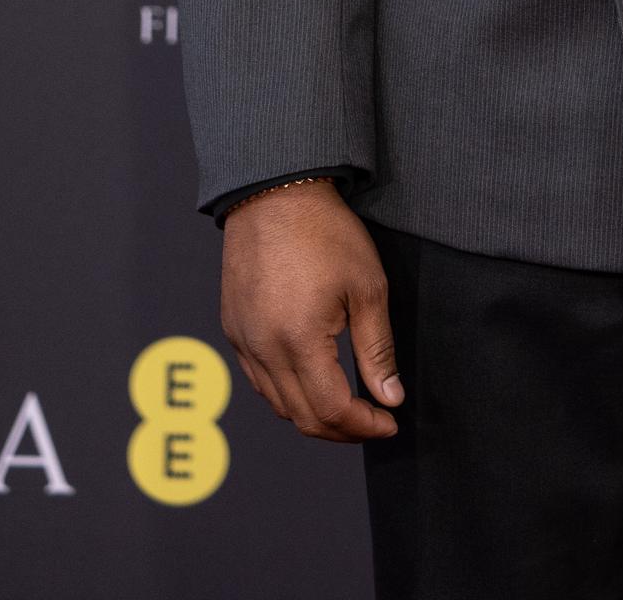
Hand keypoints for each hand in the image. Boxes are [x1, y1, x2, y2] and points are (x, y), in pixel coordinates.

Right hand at [220, 180, 403, 439]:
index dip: (363, 425)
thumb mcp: (367, 287)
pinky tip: (311, 378)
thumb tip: (390, 397)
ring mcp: (242, 340)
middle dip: (341, 429)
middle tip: (372, 419)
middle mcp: (263, 349)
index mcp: (297, 341)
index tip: (389, 421)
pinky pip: (258, 378)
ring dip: (312, 413)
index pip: (331, 410)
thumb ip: (377, 349)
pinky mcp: (233, 327)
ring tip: (347, 405)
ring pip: (276, 403)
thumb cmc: (325, 233)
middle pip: (300, 417)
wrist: (276, 192)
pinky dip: (286, 391)